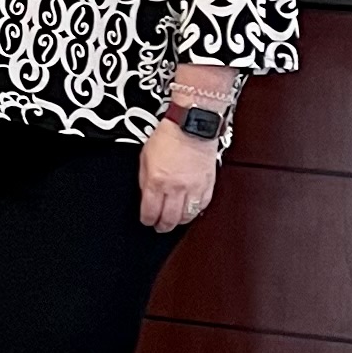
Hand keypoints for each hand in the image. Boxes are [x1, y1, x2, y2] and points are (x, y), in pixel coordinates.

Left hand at [138, 119, 218, 233]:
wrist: (191, 126)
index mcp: (156, 181)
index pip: (150, 212)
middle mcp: (175, 187)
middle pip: (169, 219)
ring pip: (187, 216)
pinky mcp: (207, 185)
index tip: (147, 221)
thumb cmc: (168, 137)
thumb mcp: (144, 158)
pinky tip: (190, 211)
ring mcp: (193, 187)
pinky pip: (202, 206)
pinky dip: (195, 212)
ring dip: (179, 221)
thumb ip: (144, 180)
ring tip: (174, 221)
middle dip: (162, 226)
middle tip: (160, 227)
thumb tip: (145, 196)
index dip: (147, 220)